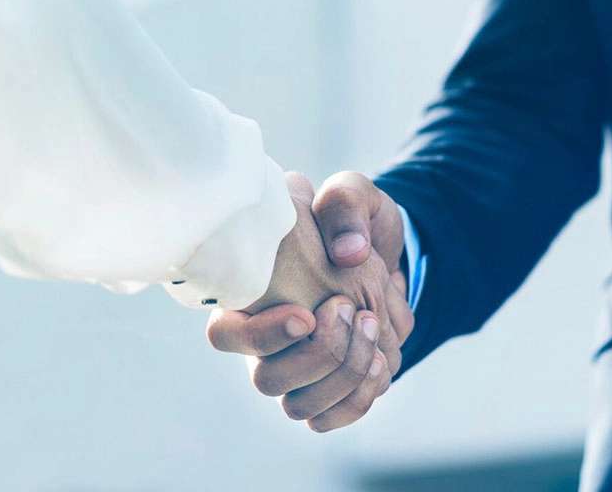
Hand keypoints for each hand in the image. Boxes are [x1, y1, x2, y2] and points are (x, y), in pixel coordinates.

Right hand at [207, 171, 413, 431]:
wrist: (386, 251)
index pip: (225, 335)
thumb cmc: (354, 220)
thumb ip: (344, 205)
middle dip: (320, 354)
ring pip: (299, 407)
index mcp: (254, 294)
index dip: (261, 336)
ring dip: (344, 376)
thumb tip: (348, 254)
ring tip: (373, 329)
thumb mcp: (351, 194)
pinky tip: (380, 361)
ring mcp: (295, 367)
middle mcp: (266, 339)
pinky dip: (358, 398)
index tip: (306, 315)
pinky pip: (329, 418)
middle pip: (267, 381)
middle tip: (353, 309)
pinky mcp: (328, 385)